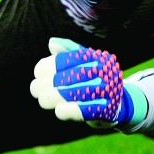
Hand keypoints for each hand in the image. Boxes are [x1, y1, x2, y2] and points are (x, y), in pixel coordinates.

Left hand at [29, 38, 146, 128]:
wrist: (119, 103)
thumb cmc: (95, 81)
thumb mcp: (84, 64)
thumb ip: (68, 52)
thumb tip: (52, 42)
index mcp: (97, 58)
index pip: (69, 59)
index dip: (49, 65)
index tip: (37, 72)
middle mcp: (104, 72)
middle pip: (70, 76)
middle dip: (48, 83)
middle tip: (34, 89)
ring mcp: (107, 91)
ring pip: (76, 93)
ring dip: (55, 97)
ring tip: (42, 99)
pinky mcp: (107, 110)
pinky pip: (86, 110)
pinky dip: (70, 110)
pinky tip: (58, 110)